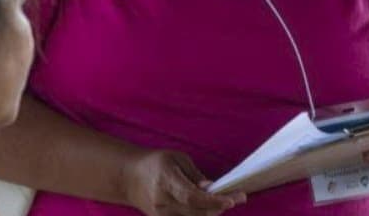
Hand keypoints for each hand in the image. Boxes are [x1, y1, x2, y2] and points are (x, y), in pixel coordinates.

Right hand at [119, 149, 246, 215]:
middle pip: (197, 212)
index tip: (232, 199)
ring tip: (224, 200)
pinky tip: (210, 207)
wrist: (129, 178)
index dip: (213, 201)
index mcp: (166, 181)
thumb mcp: (176, 158)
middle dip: (220, 207)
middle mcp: (163, 202)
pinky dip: (201, 215)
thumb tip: (211, 188)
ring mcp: (161, 215)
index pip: (192, 197)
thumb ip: (194, 174)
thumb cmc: (155, 163)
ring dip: (212, 212)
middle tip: (239, 197)